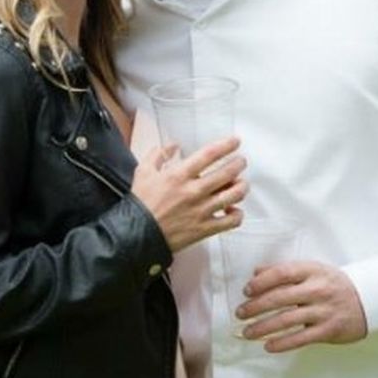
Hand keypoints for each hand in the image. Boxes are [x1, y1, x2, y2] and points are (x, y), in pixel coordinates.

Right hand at [132, 137, 247, 252]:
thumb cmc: (140, 204)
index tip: (235, 141)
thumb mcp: (143, 172)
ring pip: (234, 195)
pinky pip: (231, 221)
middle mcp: (193, 191)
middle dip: (239, 164)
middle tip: (241, 161)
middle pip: (228, 172)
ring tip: (241, 184)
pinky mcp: (205, 228)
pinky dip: (237, 214)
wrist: (136, 235)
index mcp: (179, 175)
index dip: (226, 145)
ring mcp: (201, 210)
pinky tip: (233, 210)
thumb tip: (173, 145)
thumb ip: (158, 155)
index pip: (209, 154)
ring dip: (242, 187)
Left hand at [235, 261, 366, 352]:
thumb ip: (285, 271)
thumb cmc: (334, 285)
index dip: (261, 282)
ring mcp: (324, 310)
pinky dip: (282, 343)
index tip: (247, 290)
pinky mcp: (328, 330)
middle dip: (255, 307)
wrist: (369, 301)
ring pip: (287, 320)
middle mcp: (318, 289)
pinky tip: (268, 346)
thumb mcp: (314, 271)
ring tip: (247, 332)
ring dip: (263, 327)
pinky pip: (300, 338)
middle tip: (240, 313)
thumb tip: (256, 272)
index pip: (282, 273)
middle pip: (280, 297)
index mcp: (313, 271)